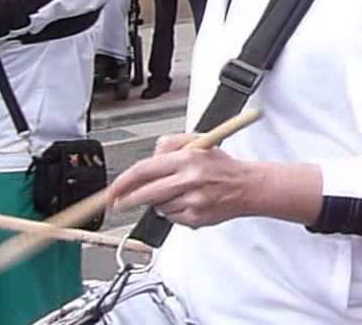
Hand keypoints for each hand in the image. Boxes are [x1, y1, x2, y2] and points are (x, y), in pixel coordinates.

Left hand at [109, 133, 255, 227]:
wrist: (249, 186)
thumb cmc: (223, 167)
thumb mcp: (199, 142)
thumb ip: (170, 145)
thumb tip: (149, 158)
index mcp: (187, 158)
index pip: (144, 170)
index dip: (123, 182)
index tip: (112, 190)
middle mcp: (189, 179)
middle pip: (145, 194)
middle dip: (127, 200)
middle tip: (119, 203)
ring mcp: (193, 200)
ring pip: (158, 207)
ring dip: (159, 204)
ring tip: (177, 194)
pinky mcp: (197, 218)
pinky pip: (171, 218)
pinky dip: (173, 213)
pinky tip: (187, 203)